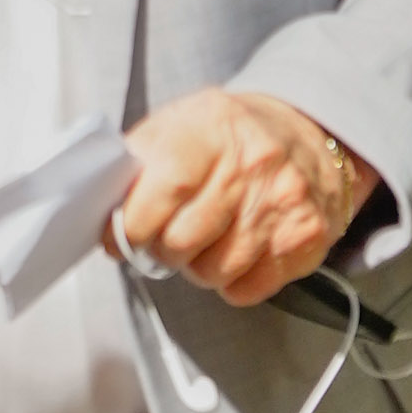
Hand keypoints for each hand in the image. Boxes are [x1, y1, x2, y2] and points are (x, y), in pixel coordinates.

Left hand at [116, 89, 374, 308]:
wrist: (309, 134)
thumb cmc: (233, 136)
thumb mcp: (180, 124)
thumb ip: (137, 161)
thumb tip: (102, 208)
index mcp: (213, 129)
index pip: (166, 189)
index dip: (134, 223)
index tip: (122, 235)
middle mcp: (254, 165)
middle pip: (184, 240)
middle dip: (163, 249)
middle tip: (166, 237)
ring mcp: (284, 203)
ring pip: (214, 271)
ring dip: (199, 267)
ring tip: (207, 239)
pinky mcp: (306, 238)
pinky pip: (249, 288)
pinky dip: (234, 281)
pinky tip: (239, 249)